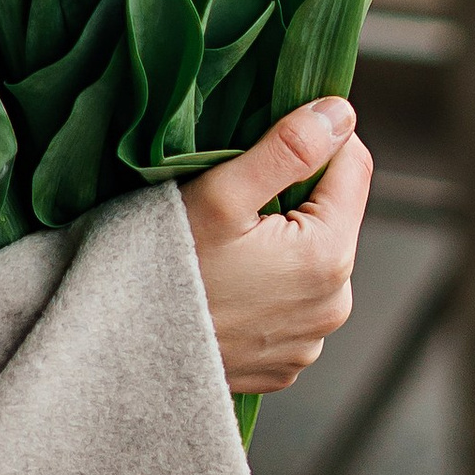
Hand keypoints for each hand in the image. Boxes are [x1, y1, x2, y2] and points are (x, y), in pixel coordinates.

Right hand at [182, 100, 370, 394]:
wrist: (120, 358)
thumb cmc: (163, 272)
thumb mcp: (221, 195)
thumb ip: (288, 148)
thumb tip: (340, 114)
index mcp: (328, 259)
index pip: (353, 165)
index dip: (317, 137)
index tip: (271, 137)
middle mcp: (333, 305)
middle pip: (332, 214)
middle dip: (295, 193)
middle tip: (235, 195)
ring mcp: (309, 340)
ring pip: (312, 257)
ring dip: (282, 239)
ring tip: (225, 243)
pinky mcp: (285, 361)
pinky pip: (292, 300)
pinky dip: (269, 283)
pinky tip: (227, 281)